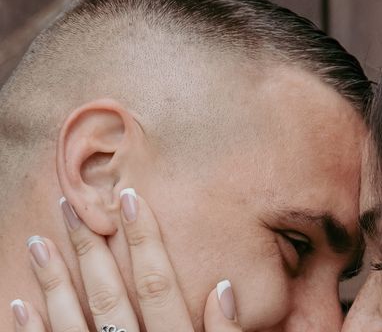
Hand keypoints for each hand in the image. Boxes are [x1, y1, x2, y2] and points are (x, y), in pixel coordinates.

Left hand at [11, 188, 241, 330]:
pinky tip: (19, 303)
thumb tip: (222, 288)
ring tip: (39, 240)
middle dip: (91, 248)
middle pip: (109, 295)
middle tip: (71, 206)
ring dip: (53, 281)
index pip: (157, 283)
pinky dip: (31, 330)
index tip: (130, 200)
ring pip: (72, 322)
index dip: (144, 240)